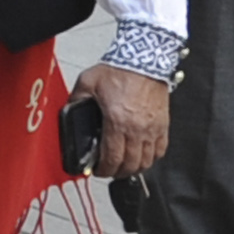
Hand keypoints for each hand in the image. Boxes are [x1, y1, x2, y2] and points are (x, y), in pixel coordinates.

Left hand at [72, 64, 171, 178]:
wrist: (145, 61)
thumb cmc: (119, 70)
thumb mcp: (87, 83)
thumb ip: (75, 100)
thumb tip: (69, 112)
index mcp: (117, 121)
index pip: (112, 158)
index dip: (103, 170)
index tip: (96, 171)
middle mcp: (137, 129)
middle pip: (130, 164)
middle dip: (116, 172)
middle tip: (107, 171)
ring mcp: (153, 128)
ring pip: (146, 161)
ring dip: (134, 168)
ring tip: (123, 167)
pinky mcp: (163, 124)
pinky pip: (160, 150)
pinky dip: (151, 158)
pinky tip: (142, 158)